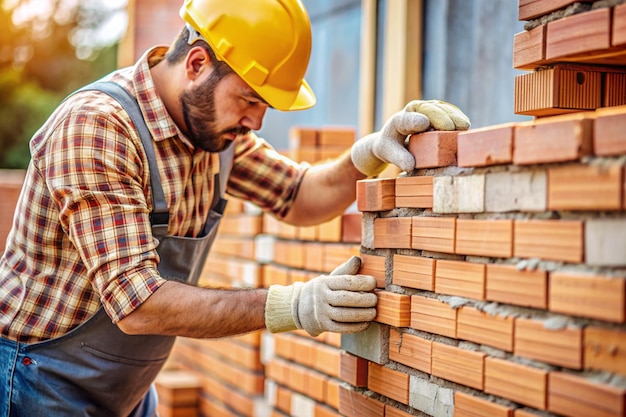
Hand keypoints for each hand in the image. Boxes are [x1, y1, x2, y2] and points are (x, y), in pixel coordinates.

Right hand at [265, 256, 376, 335]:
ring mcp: (321, 312)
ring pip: (345, 315)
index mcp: (324, 283)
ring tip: (374, 312)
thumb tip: (358, 260)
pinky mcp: (323, 326)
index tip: (374, 283)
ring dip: (362, 314)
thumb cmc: (322, 290)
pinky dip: (356, 327)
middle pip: (346, 299)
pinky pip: (342, 328)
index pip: (346, 281)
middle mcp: (321, 297)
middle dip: (364, 299)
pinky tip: (366, 323)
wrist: (299, 307)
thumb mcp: (330, 278)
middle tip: (376, 299)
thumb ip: (345, 270)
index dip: (362, 282)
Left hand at [351, 99, 470, 175]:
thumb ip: (399, 159)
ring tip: (464, 127)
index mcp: (398, 121)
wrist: (392, 139)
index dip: (415, 121)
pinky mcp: (438, 111)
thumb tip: (410, 166)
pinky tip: (465, 127)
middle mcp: (413, 110)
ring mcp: (427, 108)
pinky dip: (458, 117)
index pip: (407, 120)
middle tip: (452, 129)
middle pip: (430, 110)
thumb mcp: (389, 154)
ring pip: (442, 108)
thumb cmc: (390, 147)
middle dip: (441, 118)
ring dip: (454, 116)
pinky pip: (450, 111)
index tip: (424, 124)